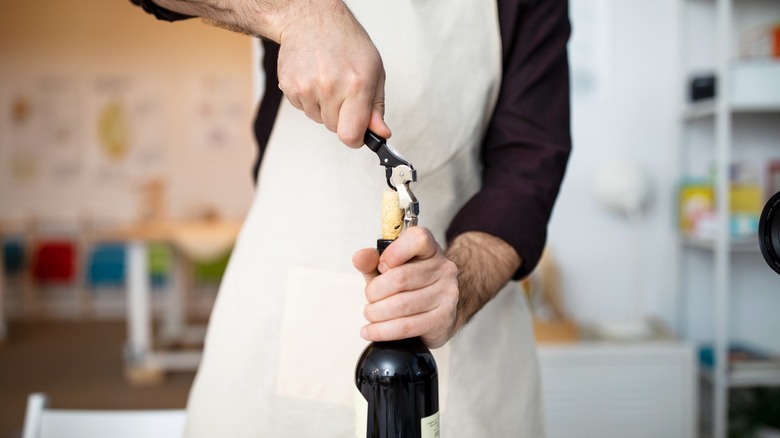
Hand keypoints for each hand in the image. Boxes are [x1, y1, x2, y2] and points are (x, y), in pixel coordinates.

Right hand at [276, 0, 391, 147]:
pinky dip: (310, 99)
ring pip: (318, 120)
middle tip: (343, 91)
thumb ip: (376, 107)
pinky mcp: (289, 87)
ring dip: (324, 107)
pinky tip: (313, 77)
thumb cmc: (345, 41)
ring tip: (327, 80)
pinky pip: (303, 109)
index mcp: (356, 85)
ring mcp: (307, 88)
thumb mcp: (374, 70)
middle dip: (341, 117)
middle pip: (335, 129)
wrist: (310, 19)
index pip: (351, 136)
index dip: (356, 139)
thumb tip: (381, 133)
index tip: (358, 133)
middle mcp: (330, 87)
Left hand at [352, 227, 458, 348]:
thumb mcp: (388, 268)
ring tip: (370, 313)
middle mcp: (443, 269)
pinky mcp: (443, 319)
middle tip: (369, 298)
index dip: (393, 253)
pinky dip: (381, 331)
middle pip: (400, 278)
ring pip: (400, 305)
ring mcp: (447, 294)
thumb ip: (371, 261)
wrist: (437, 310)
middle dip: (375, 292)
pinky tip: (371, 330)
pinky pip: (405, 327)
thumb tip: (359, 257)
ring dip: (376, 313)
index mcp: (430, 249)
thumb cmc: (411, 285)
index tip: (381, 266)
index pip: (417, 239)